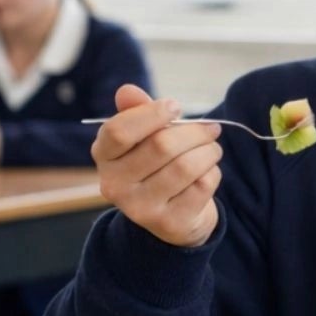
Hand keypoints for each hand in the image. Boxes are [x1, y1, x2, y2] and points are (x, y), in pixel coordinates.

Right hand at [88, 84, 222, 247]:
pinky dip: (212, 173)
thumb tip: (127, 91)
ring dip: (208, 151)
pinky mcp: (169, 223)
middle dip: (194, 132)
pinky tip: (208, 171)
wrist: (172, 217)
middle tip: (211, 129)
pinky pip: (201, 186)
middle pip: (160, 146)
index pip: (119, 131)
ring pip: (185, 167)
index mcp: (103, 156)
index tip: (175, 106)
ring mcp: (141, 209)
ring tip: (213, 148)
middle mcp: (114, 185)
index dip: (151, 114)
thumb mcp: (143, 137)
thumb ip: (137, 112)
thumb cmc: (157, 164)